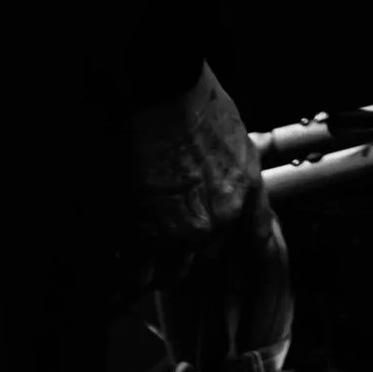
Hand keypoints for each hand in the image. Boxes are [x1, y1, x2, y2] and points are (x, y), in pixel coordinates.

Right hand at [124, 63, 292, 371]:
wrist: (164, 89)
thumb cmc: (203, 113)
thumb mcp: (246, 156)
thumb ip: (253, 204)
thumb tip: (259, 238)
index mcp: (234, 209)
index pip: (227, 253)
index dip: (210, 254)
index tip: (198, 260)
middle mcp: (202, 226)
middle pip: (189, 267)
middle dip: (176, 264)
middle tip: (159, 260)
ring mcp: (164, 228)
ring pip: (156, 274)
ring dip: (146, 276)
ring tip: (132, 279)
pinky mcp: (130, 224)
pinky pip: (126, 266)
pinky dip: (120, 276)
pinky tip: (113, 282)